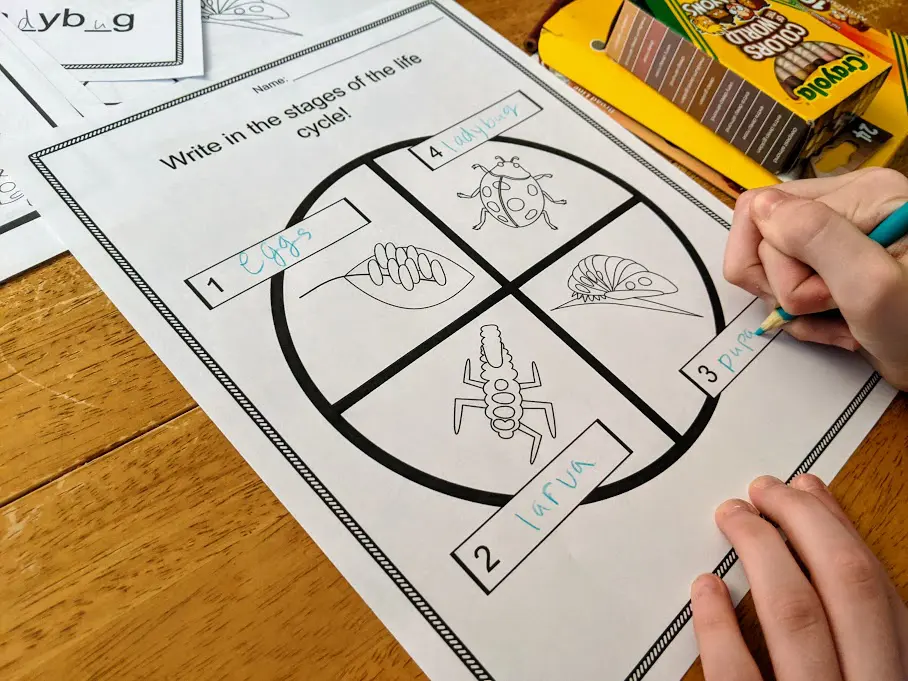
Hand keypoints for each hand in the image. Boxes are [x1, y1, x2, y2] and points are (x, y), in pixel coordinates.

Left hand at [691, 474, 907, 679]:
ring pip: (795, 616)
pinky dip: (718, 623)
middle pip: (846, 586)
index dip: (842, 531)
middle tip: (767, 490)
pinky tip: (706, 588)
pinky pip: (734, 673)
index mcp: (893, 677)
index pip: (879, 592)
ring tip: (734, 518)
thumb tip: (824, 564)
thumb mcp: (861, 676)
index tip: (811, 494)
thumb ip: (855, 644)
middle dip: (806, 522)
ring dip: (762, 552)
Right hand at [723, 168, 907, 388]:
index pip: (765, 214)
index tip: (821, 294)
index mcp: (861, 193)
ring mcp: (840, 236)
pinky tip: (839, 325)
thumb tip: (762, 207)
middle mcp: (848, 205)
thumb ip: (817, 237)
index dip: (780, 266)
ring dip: (797, 307)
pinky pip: (786, 285)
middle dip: (789, 289)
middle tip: (834, 308)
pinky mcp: (835, 265)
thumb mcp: (870, 286)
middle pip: (765, 241)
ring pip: (771, 267)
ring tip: (840, 320)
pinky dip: (804, 316)